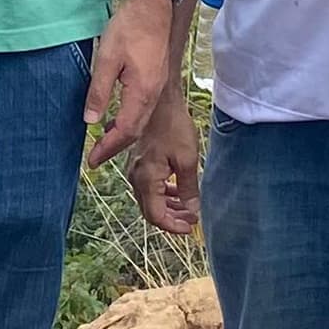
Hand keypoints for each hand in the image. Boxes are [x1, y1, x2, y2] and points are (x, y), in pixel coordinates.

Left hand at [84, 0, 177, 165]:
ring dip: (123, 135)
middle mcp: (153, 95)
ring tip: (103, 142)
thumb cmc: (129, 28)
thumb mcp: (107, 59)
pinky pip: (143, 110)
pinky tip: (116, 119)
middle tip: (95, 157)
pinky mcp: (156, 80)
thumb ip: (98, 91)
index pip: (125, 131)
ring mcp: (157, 87)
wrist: (153, 6)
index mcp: (142, 92)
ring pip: (141, 122)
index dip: (108, 148)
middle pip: (135, 131)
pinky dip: (129, 121)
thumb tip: (90, 121)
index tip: (92, 160)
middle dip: (115, 147)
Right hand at [128, 93, 200, 235]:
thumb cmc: (174, 126)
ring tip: (188, 207)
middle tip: (192, 219)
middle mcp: (136, 177)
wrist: (160, 101)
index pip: (156, 215)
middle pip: (150, 210)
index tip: (190, 227)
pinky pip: (149, 186)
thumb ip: (189, 188)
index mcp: (147, 179)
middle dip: (172, 218)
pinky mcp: (139, 161)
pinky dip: (164, 193)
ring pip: (150, 198)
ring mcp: (135, 169)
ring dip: (169, 206)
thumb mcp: (188, 159)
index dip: (173, 226)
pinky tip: (178, 190)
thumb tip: (192, 209)